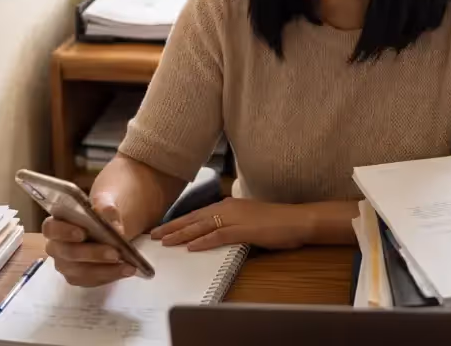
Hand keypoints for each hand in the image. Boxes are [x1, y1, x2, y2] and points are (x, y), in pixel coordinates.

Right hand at [42, 192, 137, 286]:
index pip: (51, 228)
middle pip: (68, 253)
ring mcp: (66, 264)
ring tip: (128, 266)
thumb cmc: (99, 212)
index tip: (82, 233)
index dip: (64, 232)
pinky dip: (110, 276)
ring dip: (105, 270)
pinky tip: (126, 270)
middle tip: (116, 253)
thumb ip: (105, 206)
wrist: (108, 227)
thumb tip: (114, 226)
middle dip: (92, 254)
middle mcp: (56, 246)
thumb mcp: (104, 201)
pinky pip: (91, 281)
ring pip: (80, 272)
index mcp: (56, 224)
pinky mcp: (78, 277)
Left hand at [151, 198, 311, 251]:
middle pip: (194, 218)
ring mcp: (235, 218)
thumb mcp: (248, 220)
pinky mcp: (243, 229)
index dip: (179, 222)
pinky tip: (191, 246)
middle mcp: (228, 208)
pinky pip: (218, 235)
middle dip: (173, 227)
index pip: (197, 214)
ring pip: (202, 226)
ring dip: (182, 234)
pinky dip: (203, 241)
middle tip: (154, 235)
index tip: (163, 228)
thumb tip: (215, 233)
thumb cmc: (276, 222)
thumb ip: (231, 224)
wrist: (296, 220)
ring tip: (165, 242)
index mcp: (228, 205)